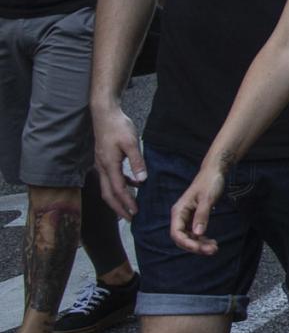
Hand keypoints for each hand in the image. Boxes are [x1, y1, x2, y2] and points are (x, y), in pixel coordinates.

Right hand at [91, 104, 146, 218]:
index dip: (126, 203)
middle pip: (108, 194)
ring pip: (108, 187)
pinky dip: (122, 184)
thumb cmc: (118, 127)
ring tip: (131, 206)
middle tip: (130, 218)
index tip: (135, 213)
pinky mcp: (105, 159)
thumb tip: (142, 180)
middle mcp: (102, 167)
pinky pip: (112, 178)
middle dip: (119, 208)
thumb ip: (136, 162)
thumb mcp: (131, 143)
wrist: (104, 114)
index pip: (118, 190)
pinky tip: (134, 183)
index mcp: (109, 165)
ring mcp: (102, 164)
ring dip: (119, 198)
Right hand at [169, 165, 226, 255]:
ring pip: (189, 237)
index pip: (177, 233)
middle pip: (182, 238)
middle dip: (196, 246)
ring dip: (200, 245)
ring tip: (215, 248)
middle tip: (213, 250)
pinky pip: (195, 233)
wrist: (215, 172)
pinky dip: (202, 239)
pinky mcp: (194, 218)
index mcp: (179, 211)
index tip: (201, 249)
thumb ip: (202, 216)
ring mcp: (187, 218)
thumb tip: (198, 234)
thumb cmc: (210, 182)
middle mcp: (180, 216)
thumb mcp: (207, 199)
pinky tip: (212, 242)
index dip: (187, 244)